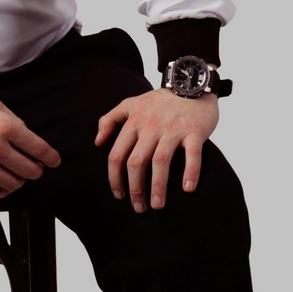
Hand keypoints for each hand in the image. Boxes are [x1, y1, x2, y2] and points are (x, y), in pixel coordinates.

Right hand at [0, 91, 60, 199]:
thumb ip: (14, 121)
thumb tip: (28, 140)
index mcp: (5, 126)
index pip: (39, 149)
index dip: (51, 157)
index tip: (54, 160)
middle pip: (30, 171)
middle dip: (37, 169)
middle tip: (35, 166)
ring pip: (14, 184)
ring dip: (20, 180)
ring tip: (16, 172)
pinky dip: (3, 191)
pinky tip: (3, 182)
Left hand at [95, 89, 218, 212]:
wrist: (190, 83)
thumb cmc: (159, 100)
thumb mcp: (130, 103)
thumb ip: (109, 120)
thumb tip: (97, 142)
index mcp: (134, 122)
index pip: (117, 154)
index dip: (115, 177)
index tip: (118, 195)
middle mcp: (151, 127)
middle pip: (136, 162)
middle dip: (135, 188)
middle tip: (138, 207)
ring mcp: (173, 129)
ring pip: (161, 161)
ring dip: (158, 187)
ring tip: (157, 206)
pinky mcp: (195, 132)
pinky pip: (192, 155)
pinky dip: (190, 172)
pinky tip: (187, 189)